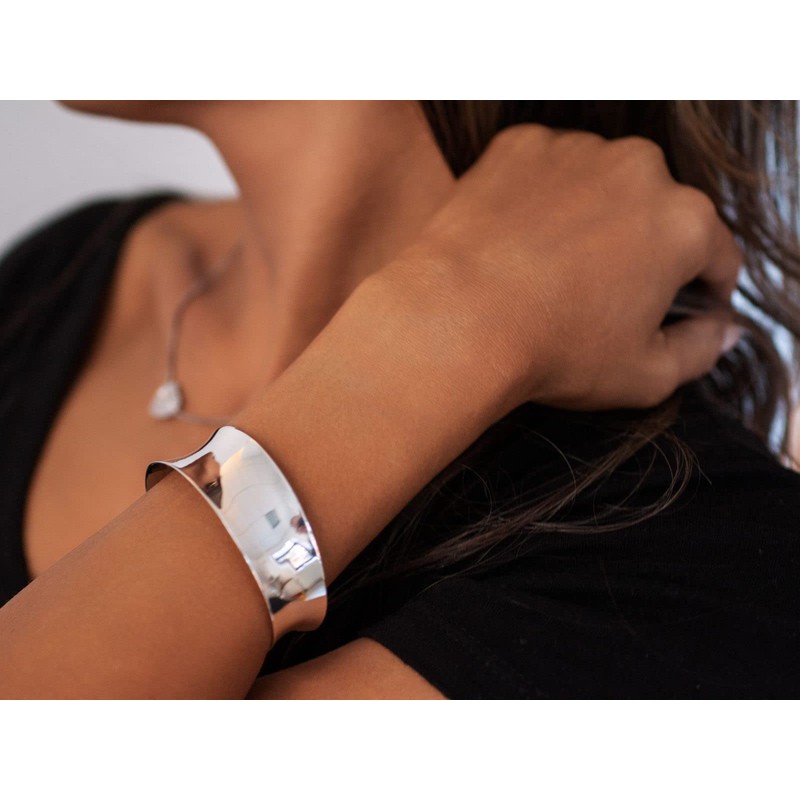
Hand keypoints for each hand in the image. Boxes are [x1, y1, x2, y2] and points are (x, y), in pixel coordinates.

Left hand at [373, 123, 742, 411]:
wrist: (455, 320)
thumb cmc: (550, 352)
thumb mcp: (644, 376)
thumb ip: (701, 351)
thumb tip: (721, 331)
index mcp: (685, 223)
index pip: (716, 255)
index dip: (702, 290)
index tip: (677, 309)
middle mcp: (641, 169)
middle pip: (659, 213)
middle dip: (643, 249)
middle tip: (601, 294)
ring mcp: (577, 150)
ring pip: (602, 186)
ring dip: (591, 217)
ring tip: (551, 270)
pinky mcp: (521, 146)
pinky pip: (545, 172)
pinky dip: (538, 200)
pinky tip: (517, 243)